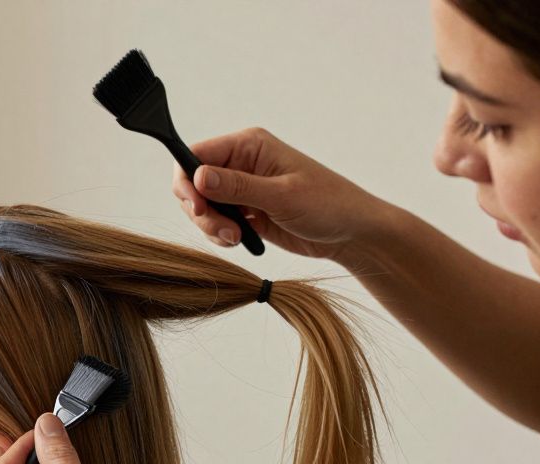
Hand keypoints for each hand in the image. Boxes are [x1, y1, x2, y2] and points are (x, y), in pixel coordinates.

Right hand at [171, 126, 396, 261]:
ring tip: (236, 239)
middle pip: (193, 183)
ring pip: (202, 206)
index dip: (187, 183)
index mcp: (249, 146)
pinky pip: (216, 222)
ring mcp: (242, 188)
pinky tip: (240, 241)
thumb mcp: (282, 195)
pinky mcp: (245, 211)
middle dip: (200, 211)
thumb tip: (198, 176)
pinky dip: (219, 235)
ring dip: (210, 226)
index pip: (196, 155)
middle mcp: (241, 163)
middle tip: (223, 231)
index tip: (197, 209)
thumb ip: (237, 186)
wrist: (352, 232)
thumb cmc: (328, 204)